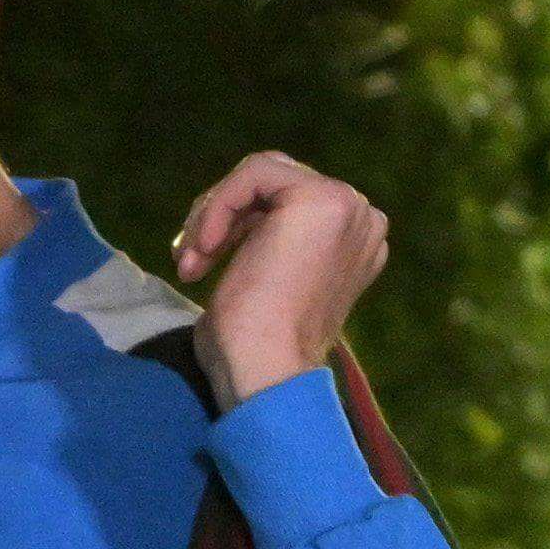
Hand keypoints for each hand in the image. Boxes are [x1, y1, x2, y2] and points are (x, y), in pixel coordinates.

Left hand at [171, 151, 388, 408]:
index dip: (233, 224)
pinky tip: (206, 250)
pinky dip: (217, 207)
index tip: (194, 268)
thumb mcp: (264, 283)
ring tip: (189, 263)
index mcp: (356, 243)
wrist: (266, 375)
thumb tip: (222, 214)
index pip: (285, 201)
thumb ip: (266, 242)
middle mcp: (363, 220)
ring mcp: (348, 206)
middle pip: (272, 183)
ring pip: (259, 174)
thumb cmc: (252, 349)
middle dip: (218, 216)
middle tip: (186, 262)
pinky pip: (252, 173)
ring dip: (211, 215)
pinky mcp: (321, 198)